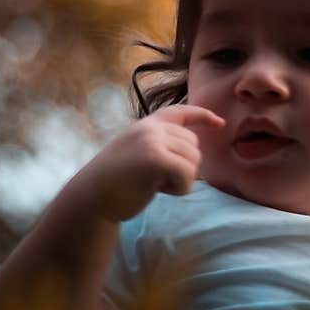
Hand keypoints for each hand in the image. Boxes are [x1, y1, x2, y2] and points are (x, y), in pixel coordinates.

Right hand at [79, 105, 224, 221]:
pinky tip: (159, 190)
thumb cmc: (114, 184)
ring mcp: (152, 140)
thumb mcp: (137, 155)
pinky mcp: (155, 158)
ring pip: (193, 161)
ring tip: (154, 184)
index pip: (180, 112)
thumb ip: (160, 147)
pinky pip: (187, 174)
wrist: (90, 197)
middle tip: (156, 179)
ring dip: (181, 180)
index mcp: (146, 125)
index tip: (219, 123)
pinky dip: (179, 188)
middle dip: (184, 167)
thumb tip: (192, 153)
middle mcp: (150, 128)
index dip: (202, 116)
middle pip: (194, 145)